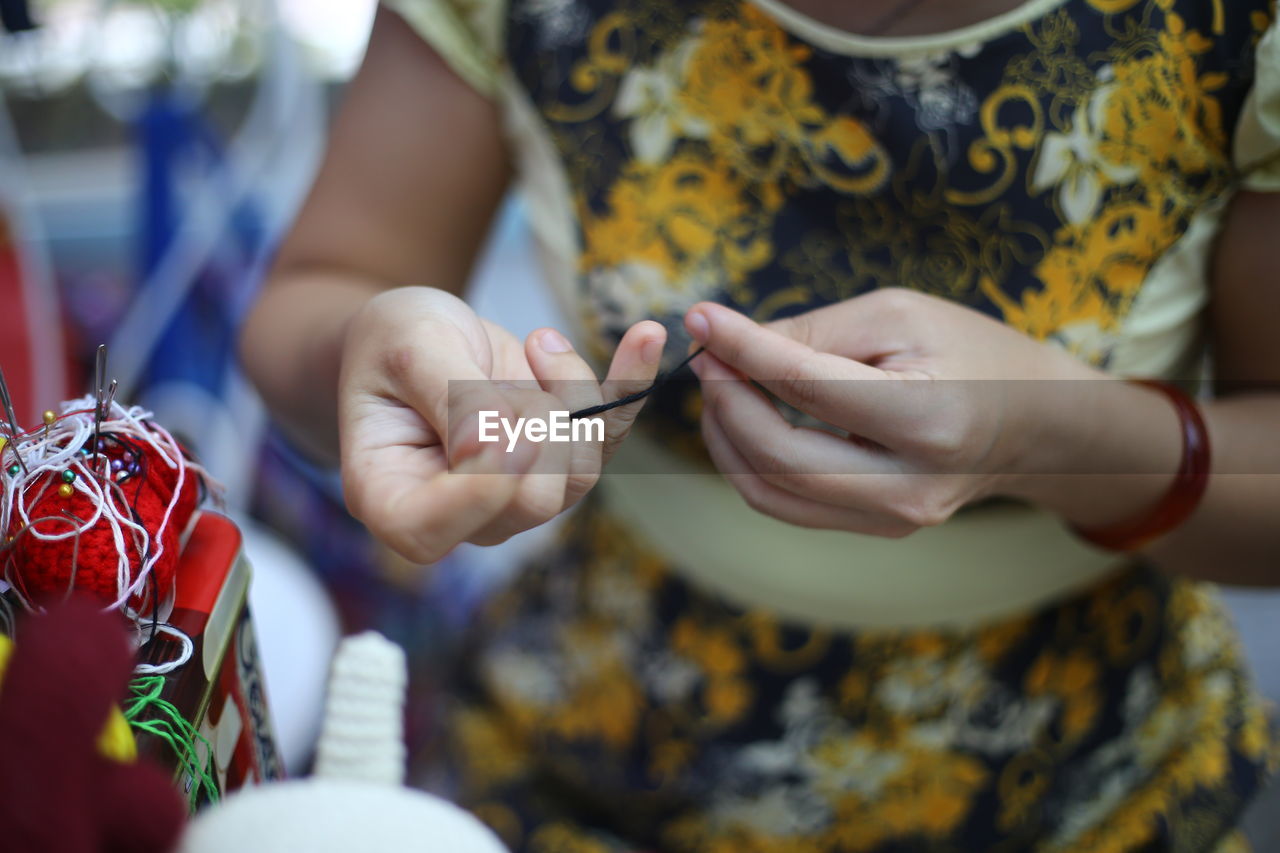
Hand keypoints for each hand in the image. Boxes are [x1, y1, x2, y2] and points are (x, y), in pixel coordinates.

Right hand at [341, 287, 665, 561]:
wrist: (419, 334)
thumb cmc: (392, 343)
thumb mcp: (408, 350)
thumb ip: (451, 400)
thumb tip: (494, 448)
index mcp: (393, 502)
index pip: (433, 530)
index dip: (481, 486)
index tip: (507, 424)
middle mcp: (461, 514)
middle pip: (530, 502)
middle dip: (543, 424)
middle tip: (526, 356)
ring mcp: (516, 495)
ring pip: (578, 472)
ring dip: (576, 394)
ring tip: (540, 342)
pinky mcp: (558, 462)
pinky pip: (608, 437)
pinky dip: (630, 384)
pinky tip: (646, 338)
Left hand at [684, 288, 1123, 536]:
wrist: (1035, 422)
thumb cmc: (970, 352)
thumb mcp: (899, 315)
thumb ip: (814, 332)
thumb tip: (729, 344)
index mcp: (926, 421)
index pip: (806, 387)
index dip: (742, 350)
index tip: (700, 318)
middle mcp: (908, 486)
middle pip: (777, 457)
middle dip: (726, 403)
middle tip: (708, 357)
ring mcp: (892, 518)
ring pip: (770, 492)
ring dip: (727, 438)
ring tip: (722, 384)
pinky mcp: (876, 528)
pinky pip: (788, 504)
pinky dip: (752, 461)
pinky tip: (747, 417)